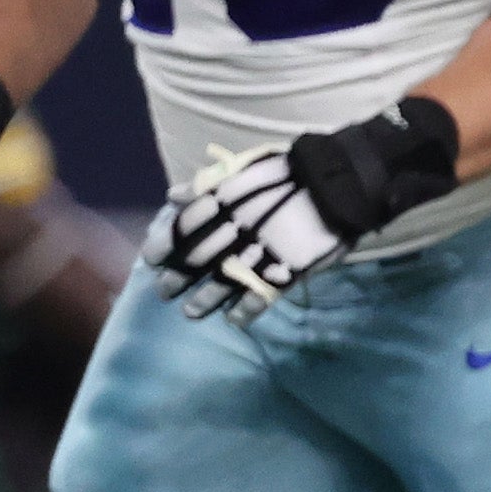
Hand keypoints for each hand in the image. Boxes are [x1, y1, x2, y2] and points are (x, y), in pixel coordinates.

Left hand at [147, 97, 457, 323]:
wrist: (338, 184)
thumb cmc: (291, 173)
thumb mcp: (243, 170)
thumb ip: (207, 185)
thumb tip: (174, 195)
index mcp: (223, 203)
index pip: (181, 229)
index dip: (163, 246)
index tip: (152, 260)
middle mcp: (236, 230)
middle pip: (197, 260)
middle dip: (177, 279)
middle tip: (163, 292)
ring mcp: (262, 251)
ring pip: (224, 282)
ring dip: (205, 300)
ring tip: (191, 313)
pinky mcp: (288, 268)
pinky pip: (262, 294)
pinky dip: (247, 310)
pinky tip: (235, 321)